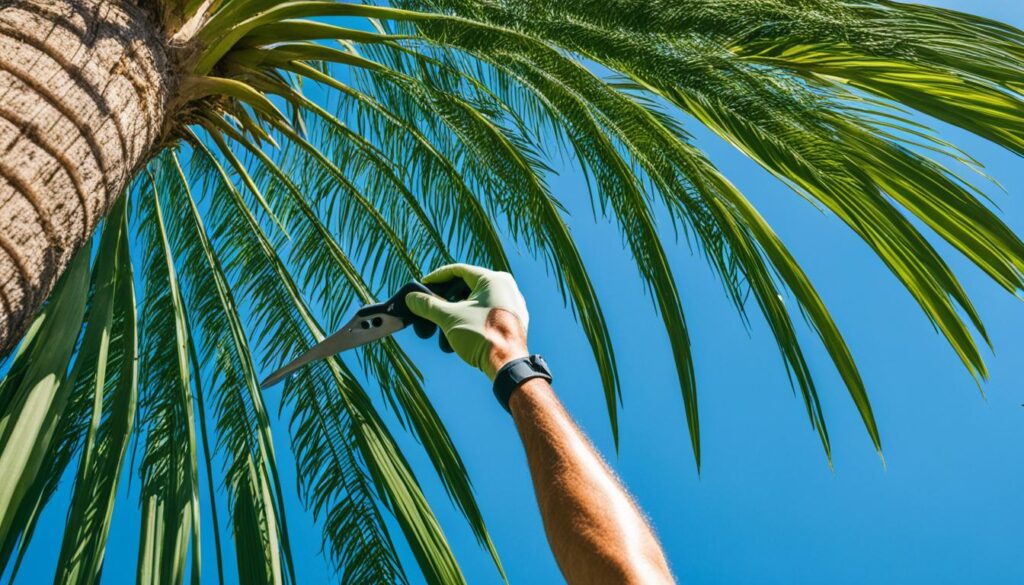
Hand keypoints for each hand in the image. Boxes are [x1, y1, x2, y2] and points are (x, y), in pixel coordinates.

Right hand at [405, 264, 529, 377]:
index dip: (437, 278)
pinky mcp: (514, 320)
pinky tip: (458, 334)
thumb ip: (428, 305)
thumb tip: (411, 298)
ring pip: (477, 302)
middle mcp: (506, 287)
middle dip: (445, 299)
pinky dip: (471, 319)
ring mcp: (512, 304)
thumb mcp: (449, 318)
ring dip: (456, 313)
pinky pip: (487, 313)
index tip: (423, 285)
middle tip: (430, 307)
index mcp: (493, 279)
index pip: (459, 270)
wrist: (507, 365)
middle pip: (467, 287)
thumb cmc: (482, 337)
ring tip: (441, 327)